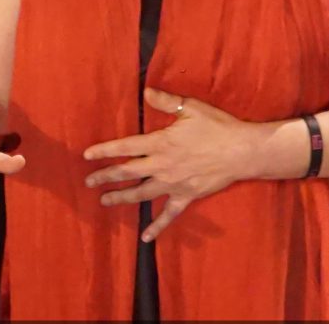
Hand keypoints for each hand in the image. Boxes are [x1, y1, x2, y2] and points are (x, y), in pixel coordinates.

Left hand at [82, 88, 260, 240]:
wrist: (242, 152)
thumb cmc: (217, 127)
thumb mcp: (190, 108)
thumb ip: (166, 102)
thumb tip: (145, 91)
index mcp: (160, 143)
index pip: (125, 147)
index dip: (104, 151)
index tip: (86, 156)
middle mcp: (162, 165)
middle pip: (127, 172)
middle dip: (105, 176)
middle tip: (88, 181)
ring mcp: (174, 184)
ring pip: (141, 193)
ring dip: (121, 197)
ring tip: (104, 201)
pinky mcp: (187, 197)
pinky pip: (169, 214)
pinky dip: (156, 226)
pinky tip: (145, 236)